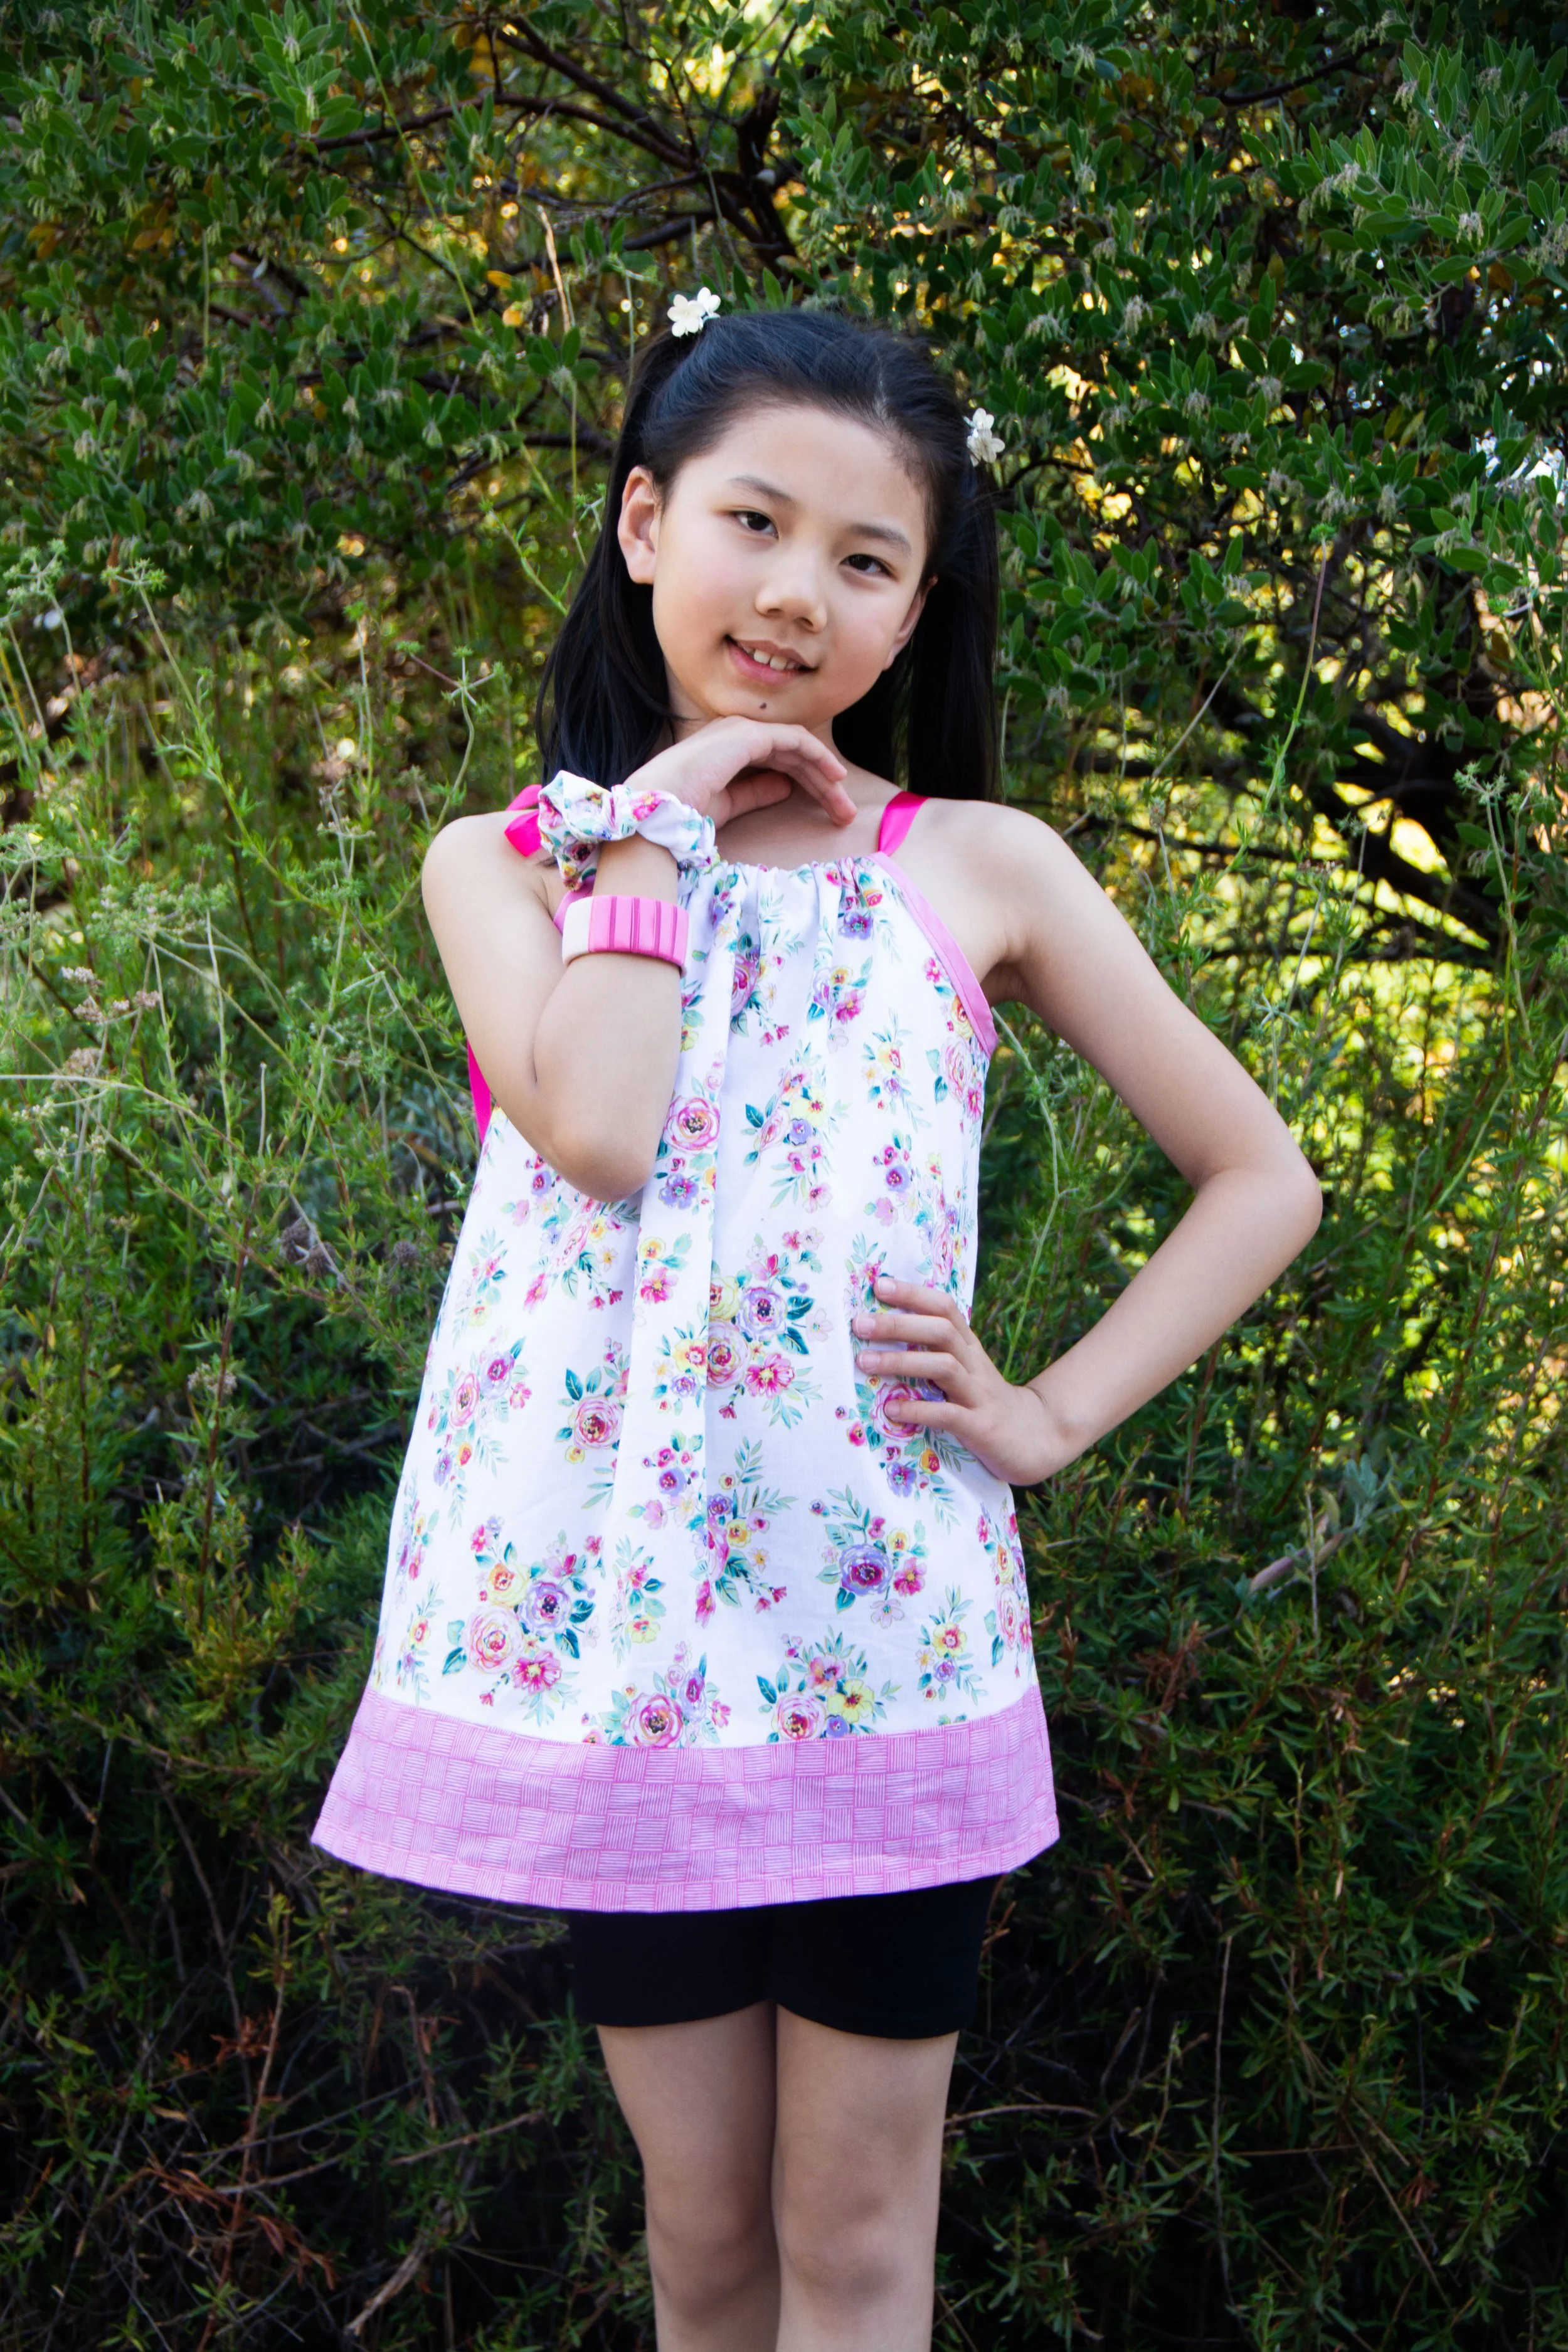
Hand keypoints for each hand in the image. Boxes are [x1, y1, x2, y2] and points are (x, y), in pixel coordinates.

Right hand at [622, 715, 856, 834]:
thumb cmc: (684, 810)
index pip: (778, 760)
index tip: (829, 808)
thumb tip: (785, 787)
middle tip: (845, 812)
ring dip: (825, 774)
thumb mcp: (728, 804)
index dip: (808, 782)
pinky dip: (818, 756)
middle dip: (822, 783)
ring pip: (798, 747)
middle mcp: (736, 733)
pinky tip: (835, 776)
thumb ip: (755, 792)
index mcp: (728, 748)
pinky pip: (795, 741)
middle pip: (793, 755)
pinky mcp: (750, 734)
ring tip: (845, 803)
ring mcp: (742, 730)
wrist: (661, 808)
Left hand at [851, 1275, 1080, 1485]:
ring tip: (865, 1362)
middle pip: (940, 1331)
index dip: (914, 1294)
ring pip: (943, 1366)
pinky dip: (919, 1410)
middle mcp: (974, 1364)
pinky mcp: (981, 1427)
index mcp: (968, 1347)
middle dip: (898, 1325)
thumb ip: (933, 1351)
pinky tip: (892, 1410)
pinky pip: (949, 1414)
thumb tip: (882, 1332)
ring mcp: (979, 1394)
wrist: (1034, 1439)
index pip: (944, 1308)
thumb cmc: (983, 1402)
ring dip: (901, 1362)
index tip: (879, 1285)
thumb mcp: (963, 1370)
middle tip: (860, 1324)